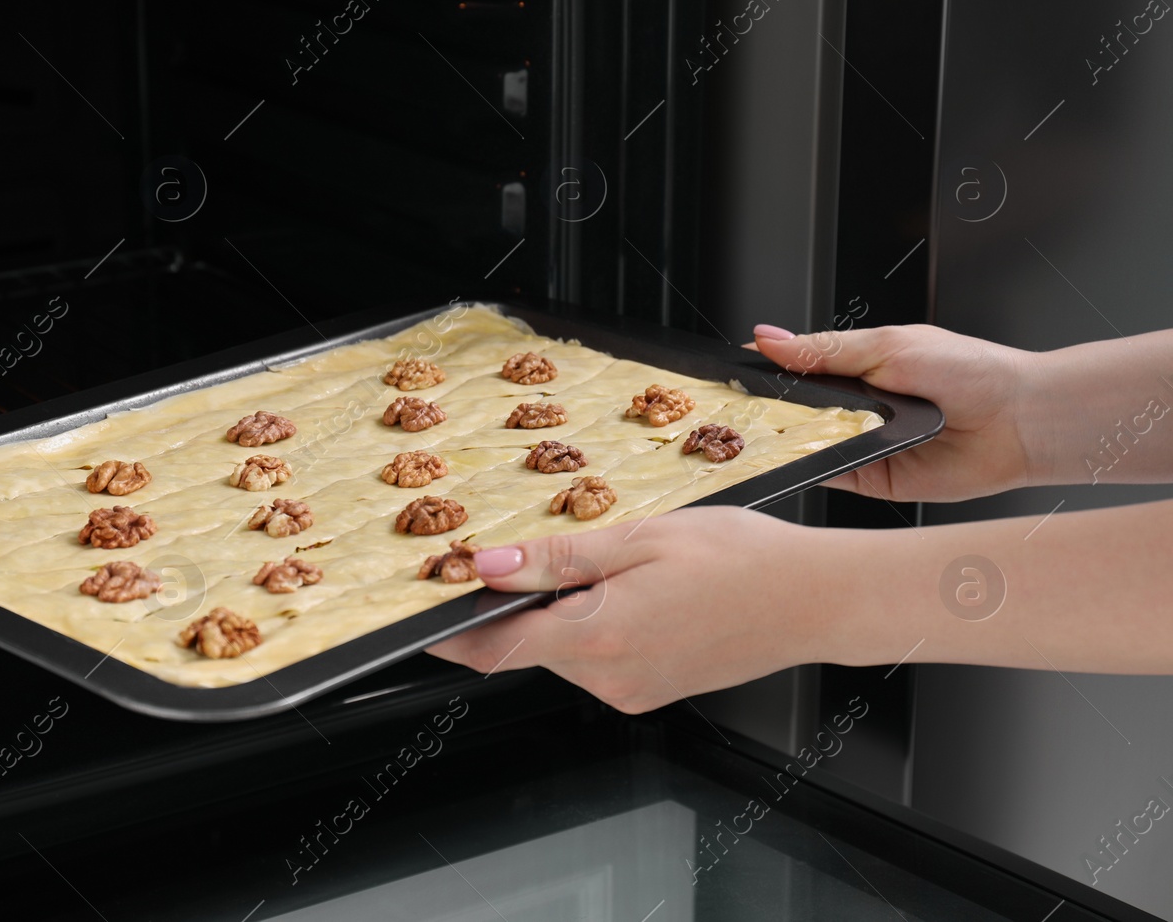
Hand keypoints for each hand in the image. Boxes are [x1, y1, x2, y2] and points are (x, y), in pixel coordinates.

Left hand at [426, 507, 831, 712]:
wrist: (816, 598)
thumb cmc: (744, 560)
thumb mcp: (641, 539)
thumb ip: (557, 558)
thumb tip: (487, 566)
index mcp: (601, 639)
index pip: (494, 648)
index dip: (447, 631)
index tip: (416, 611)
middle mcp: (611, 679)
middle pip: (527, 646)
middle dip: (509, 606)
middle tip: (510, 553)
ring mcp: (633, 691)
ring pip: (563, 650)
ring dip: (555, 612)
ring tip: (593, 562)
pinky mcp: (651, 691)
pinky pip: (598, 658)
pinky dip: (590, 625)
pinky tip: (625, 588)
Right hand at [750, 323, 1036, 501]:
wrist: (1019, 419)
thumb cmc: (969, 371)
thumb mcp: (886, 346)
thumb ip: (822, 350)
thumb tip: (768, 339)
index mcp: (856, 368)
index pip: (794, 370)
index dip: (762, 373)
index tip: (729, 376)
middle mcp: (856, 408)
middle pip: (794, 411)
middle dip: (767, 411)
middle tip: (734, 410)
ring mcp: (861, 444)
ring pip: (806, 444)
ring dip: (788, 439)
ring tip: (762, 434)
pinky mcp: (871, 479)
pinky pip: (829, 474)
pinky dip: (810, 468)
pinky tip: (797, 456)